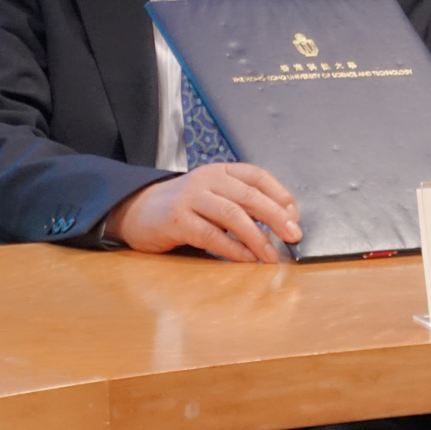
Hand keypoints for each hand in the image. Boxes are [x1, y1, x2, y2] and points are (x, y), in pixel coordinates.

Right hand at [105, 163, 300, 262]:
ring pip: (232, 215)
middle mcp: (207, 179)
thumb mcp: (214, 196)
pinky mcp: (177, 219)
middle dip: (276, 217)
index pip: (258, 176)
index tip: (294, 216)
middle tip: (293, 235)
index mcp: (221, 171)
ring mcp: (191, 198)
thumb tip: (281, 224)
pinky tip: (246, 259)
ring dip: (257, 237)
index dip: (280, 195)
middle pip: (249, 195)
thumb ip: (241, 204)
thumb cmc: (183, 207)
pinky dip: (232, 248)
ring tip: (271, 256)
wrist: (136, 210)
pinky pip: (211, 235)